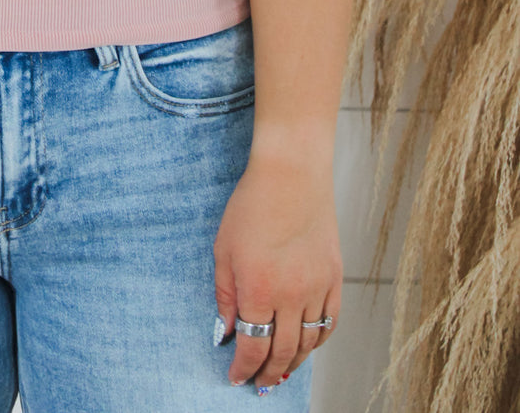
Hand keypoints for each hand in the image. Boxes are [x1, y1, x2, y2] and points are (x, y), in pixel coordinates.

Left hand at [213, 157, 341, 391]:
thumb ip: (225, 294)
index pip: (252, 346)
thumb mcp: (223, 248)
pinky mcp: (334, 278)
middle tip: (257, 384)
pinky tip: (307, 346)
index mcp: (258, 289)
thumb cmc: (252, 205)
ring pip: (308, 343)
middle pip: (281, 352)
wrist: (292, 174)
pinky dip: (318, 341)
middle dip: (266, 373)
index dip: (243, 368)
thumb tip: (226, 332)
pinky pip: (329, 322)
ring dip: (293, 363)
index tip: (235, 377)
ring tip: (280, 372)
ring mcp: (317, 288)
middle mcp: (291, 295)